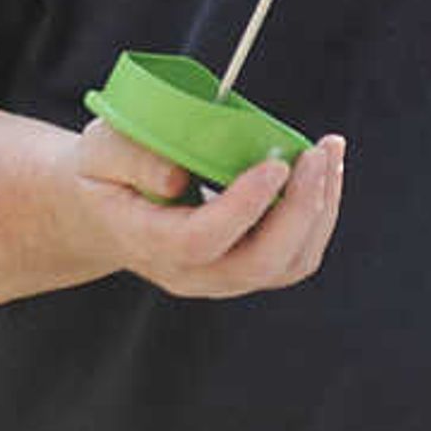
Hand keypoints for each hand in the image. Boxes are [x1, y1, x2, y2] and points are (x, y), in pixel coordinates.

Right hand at [72, 121, 345, 298]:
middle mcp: (191, 274)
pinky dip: (320, 214)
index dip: (243, 205)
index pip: (201, 239)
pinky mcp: (248, 269)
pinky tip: (323, 170)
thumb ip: (133, 158)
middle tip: (316, 153)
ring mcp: (223, 278)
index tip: (275, 163)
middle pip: (259, 263)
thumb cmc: (104, 174)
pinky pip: (296, 256)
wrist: (104, 215)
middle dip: (299, 209)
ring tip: (329, 152)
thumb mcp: (100, 152)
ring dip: (320, 210)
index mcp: (149, 243)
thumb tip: (180, 176)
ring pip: (288, 265)